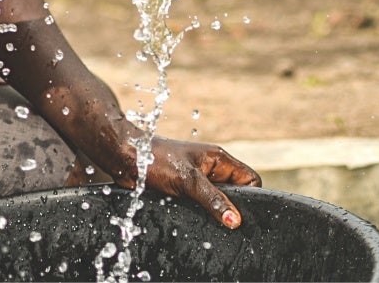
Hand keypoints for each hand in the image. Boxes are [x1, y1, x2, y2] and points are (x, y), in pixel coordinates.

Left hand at [115, 137, 261, 228]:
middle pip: (235, 192)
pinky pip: (201, 204)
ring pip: (217, 200)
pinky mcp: (184, 189)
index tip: (243, 214)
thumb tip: (236, 221)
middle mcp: (211, 168)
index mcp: (219, 159)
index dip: (252, 196)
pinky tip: (194, 218)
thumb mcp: (189, 181)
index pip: (250, 178)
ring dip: (214, 211)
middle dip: (231, 207)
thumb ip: (214, 200)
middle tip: (224, 220)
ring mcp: (198, 179)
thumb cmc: (156, 159)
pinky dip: (200, 213)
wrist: (126, 158)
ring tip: (206, 219)